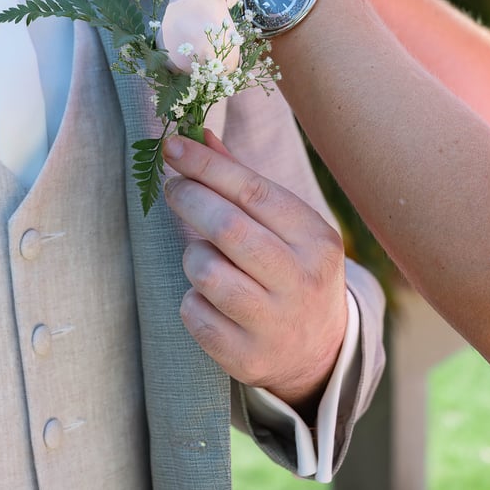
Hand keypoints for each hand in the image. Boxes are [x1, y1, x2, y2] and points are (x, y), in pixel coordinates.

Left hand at [163, 131, 348, 412]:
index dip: (207, 166)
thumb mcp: (285, 227)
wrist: (318, 352)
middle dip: (190, 200)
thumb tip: (197, 135)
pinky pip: (195, 313)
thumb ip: (243, 182)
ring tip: (204, 257)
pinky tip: (209, 299)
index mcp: (316, 239)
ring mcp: (275, 322)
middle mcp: (301, 280)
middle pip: (228, 228)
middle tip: (173, 189)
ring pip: (207, 271)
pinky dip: (192, 299)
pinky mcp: (246, 355)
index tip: (172, 146)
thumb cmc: (290, 270)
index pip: (254, 191)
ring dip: (193, 256)